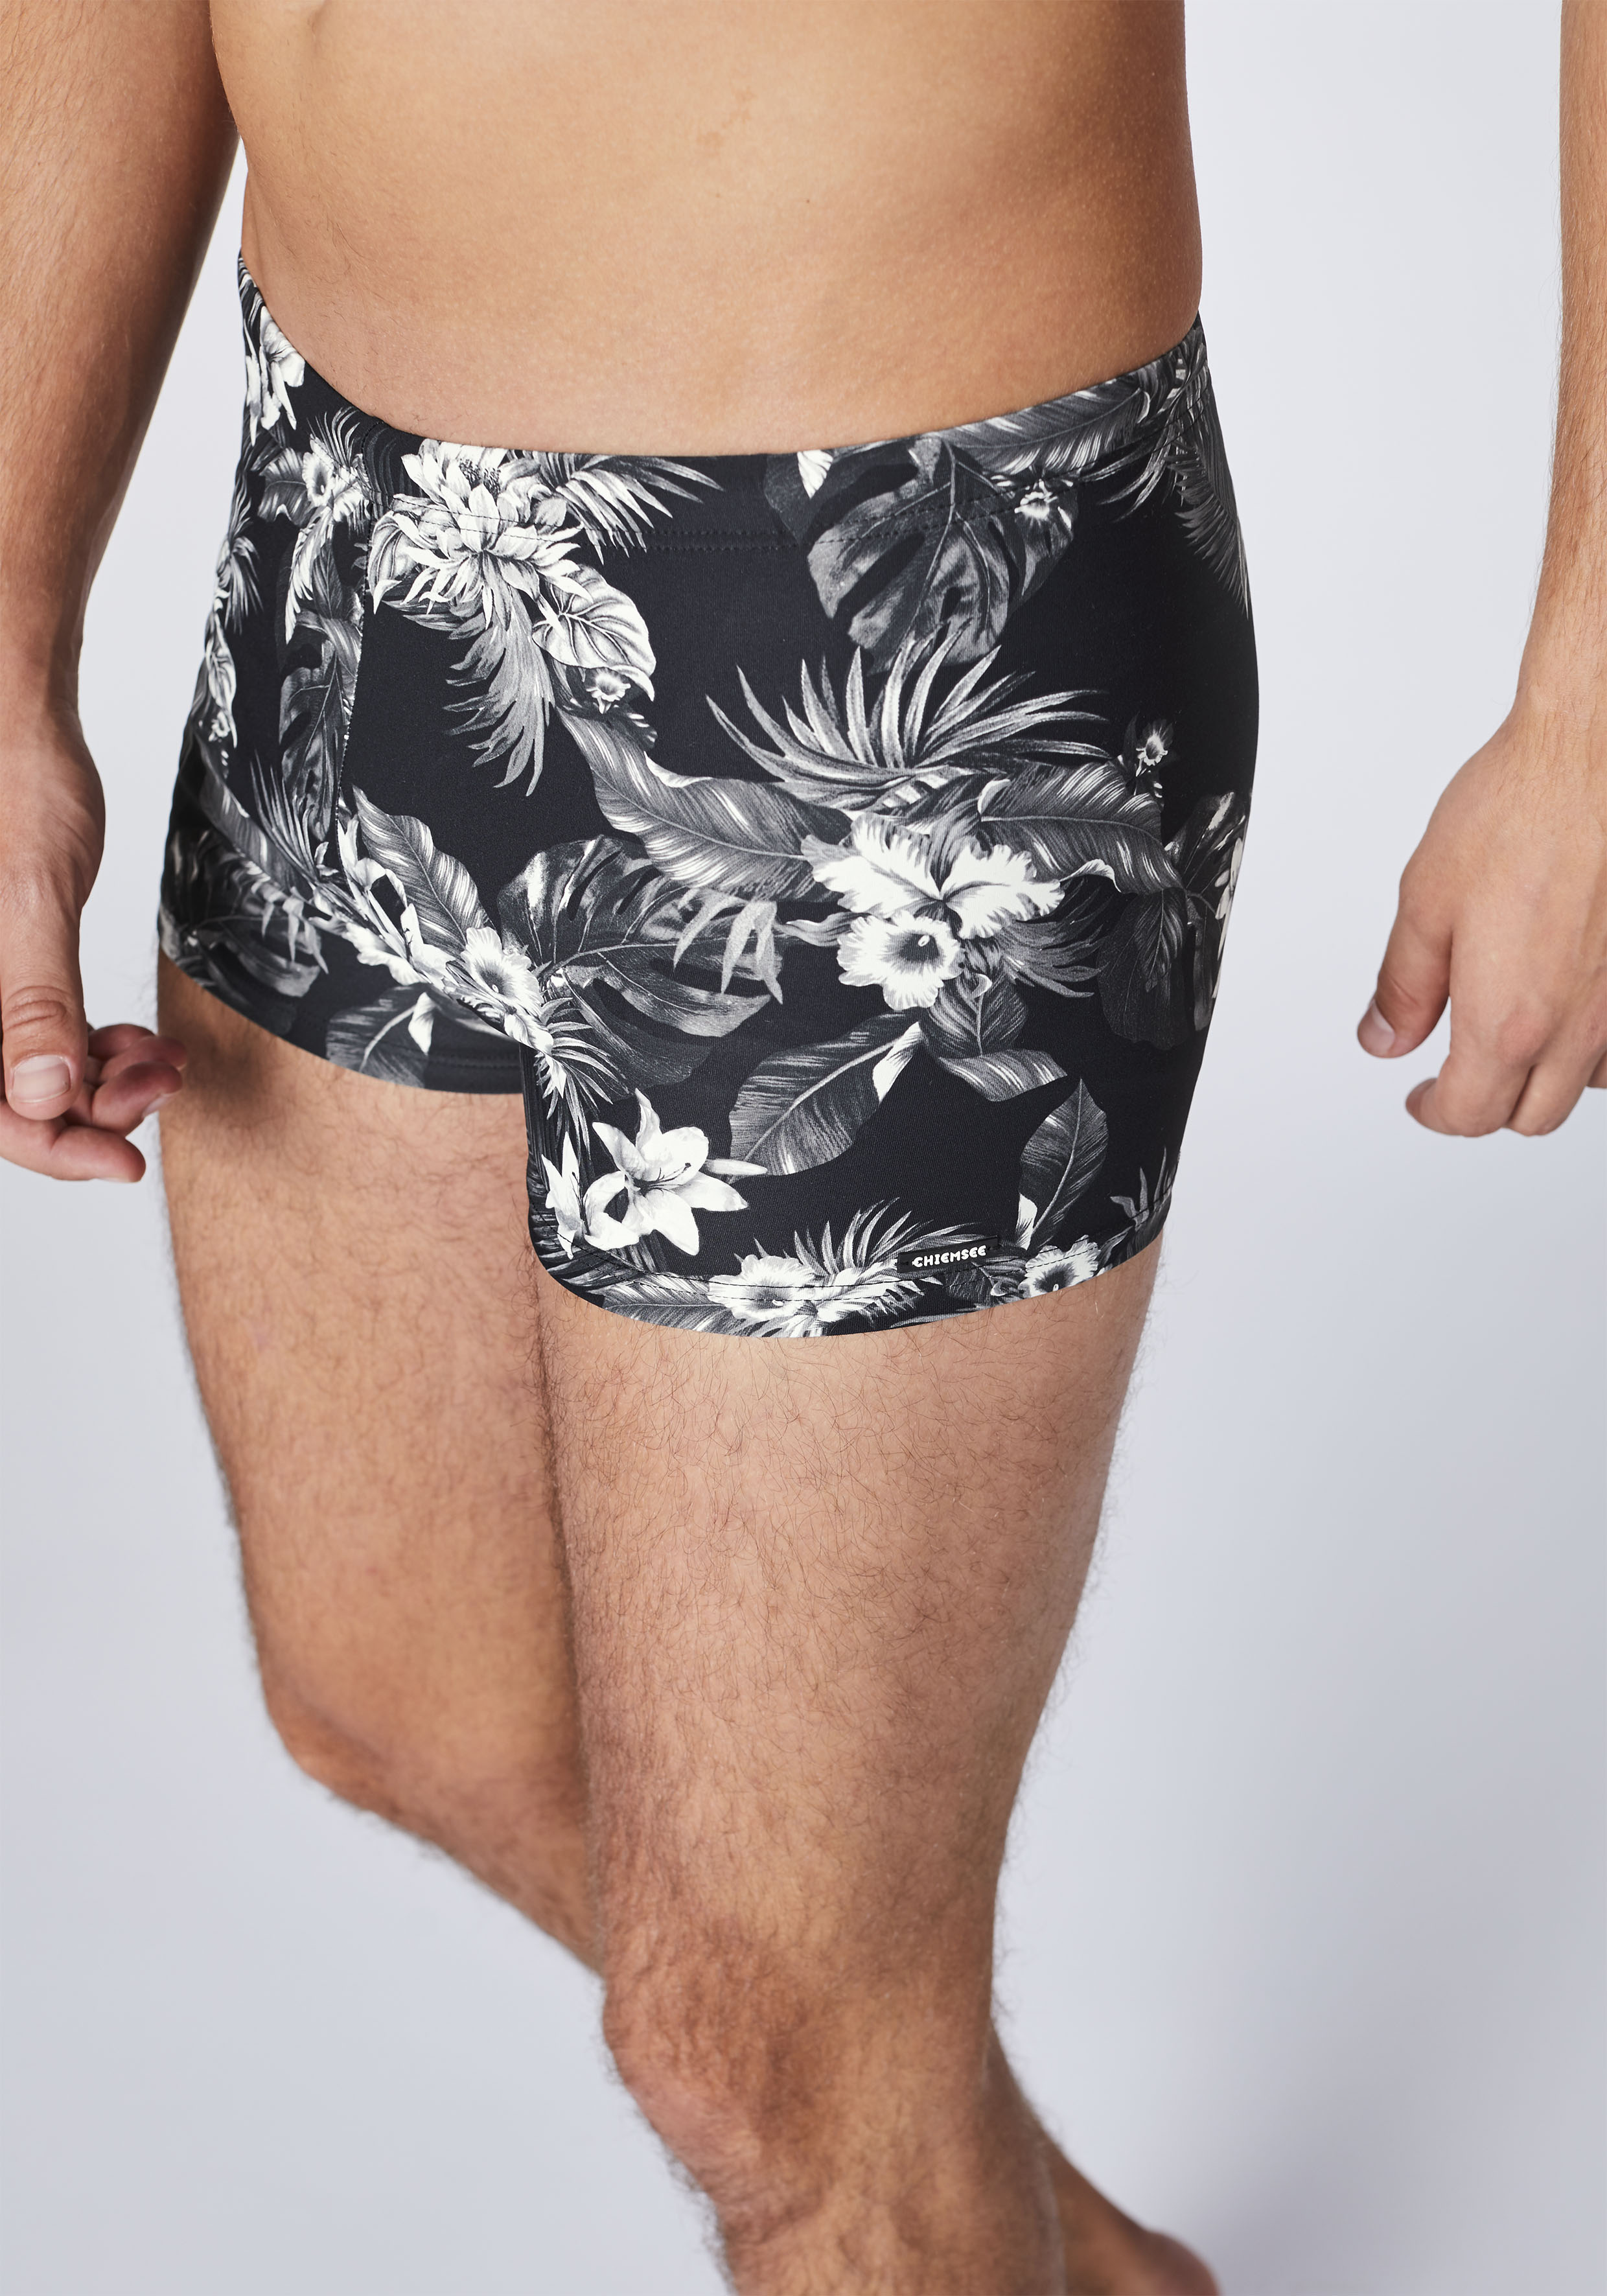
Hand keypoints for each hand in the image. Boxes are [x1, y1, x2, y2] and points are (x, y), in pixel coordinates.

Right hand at [0, 701, 184, 1179]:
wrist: (21, 728)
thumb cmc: (19, 788)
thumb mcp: (32, 898)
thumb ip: (34, 1000)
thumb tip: (40, 1097)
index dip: (58, 1149)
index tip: (128, 1160)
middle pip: (16, 1104)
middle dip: (95, 1108)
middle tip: (163, 1083)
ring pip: (38, 1077)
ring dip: (106, 1081)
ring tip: (163, 1059)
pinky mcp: (10, 973)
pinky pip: (47, 1039)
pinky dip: (98, 1050)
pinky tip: (143, 1042)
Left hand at [1358, 695, 1606, 1133]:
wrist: (1596, 755)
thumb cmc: (1524, 808)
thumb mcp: (1427, 900)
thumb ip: (1405, 984)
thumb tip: (1385, 1037)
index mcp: (1509, 1018)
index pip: (1470, 1113)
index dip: (1435, 1112)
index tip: (1423, 1098)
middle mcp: (1578, 1024)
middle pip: (1532, 1114)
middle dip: (1487, 1106)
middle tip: (1458, 1077)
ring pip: (1588, 1084)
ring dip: (1549, 1076)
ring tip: (1516, 1039)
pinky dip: (1597, 1044)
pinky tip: (1575, 1009)